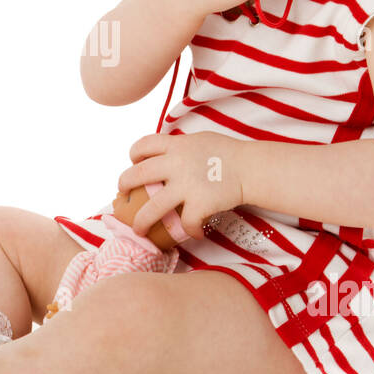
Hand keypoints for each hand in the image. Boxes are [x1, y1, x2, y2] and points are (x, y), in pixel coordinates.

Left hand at [117, 133, 242, 239]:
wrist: (251, 168)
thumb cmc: (229, 153)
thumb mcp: (201, 140)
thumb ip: (181, 147)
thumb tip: (166, 154)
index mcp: (176, 146)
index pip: (143, 144)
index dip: (134, 153)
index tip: (133, 162)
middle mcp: (176, 165)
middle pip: (137, 174)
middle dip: (124, 185)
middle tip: (122, 194)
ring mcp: (186, 186)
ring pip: (152, 208)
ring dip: (141, 222)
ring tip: (139, 230)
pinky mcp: (198, 205)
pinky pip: (185, 224)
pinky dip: (189, 231)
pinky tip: (195, 233)